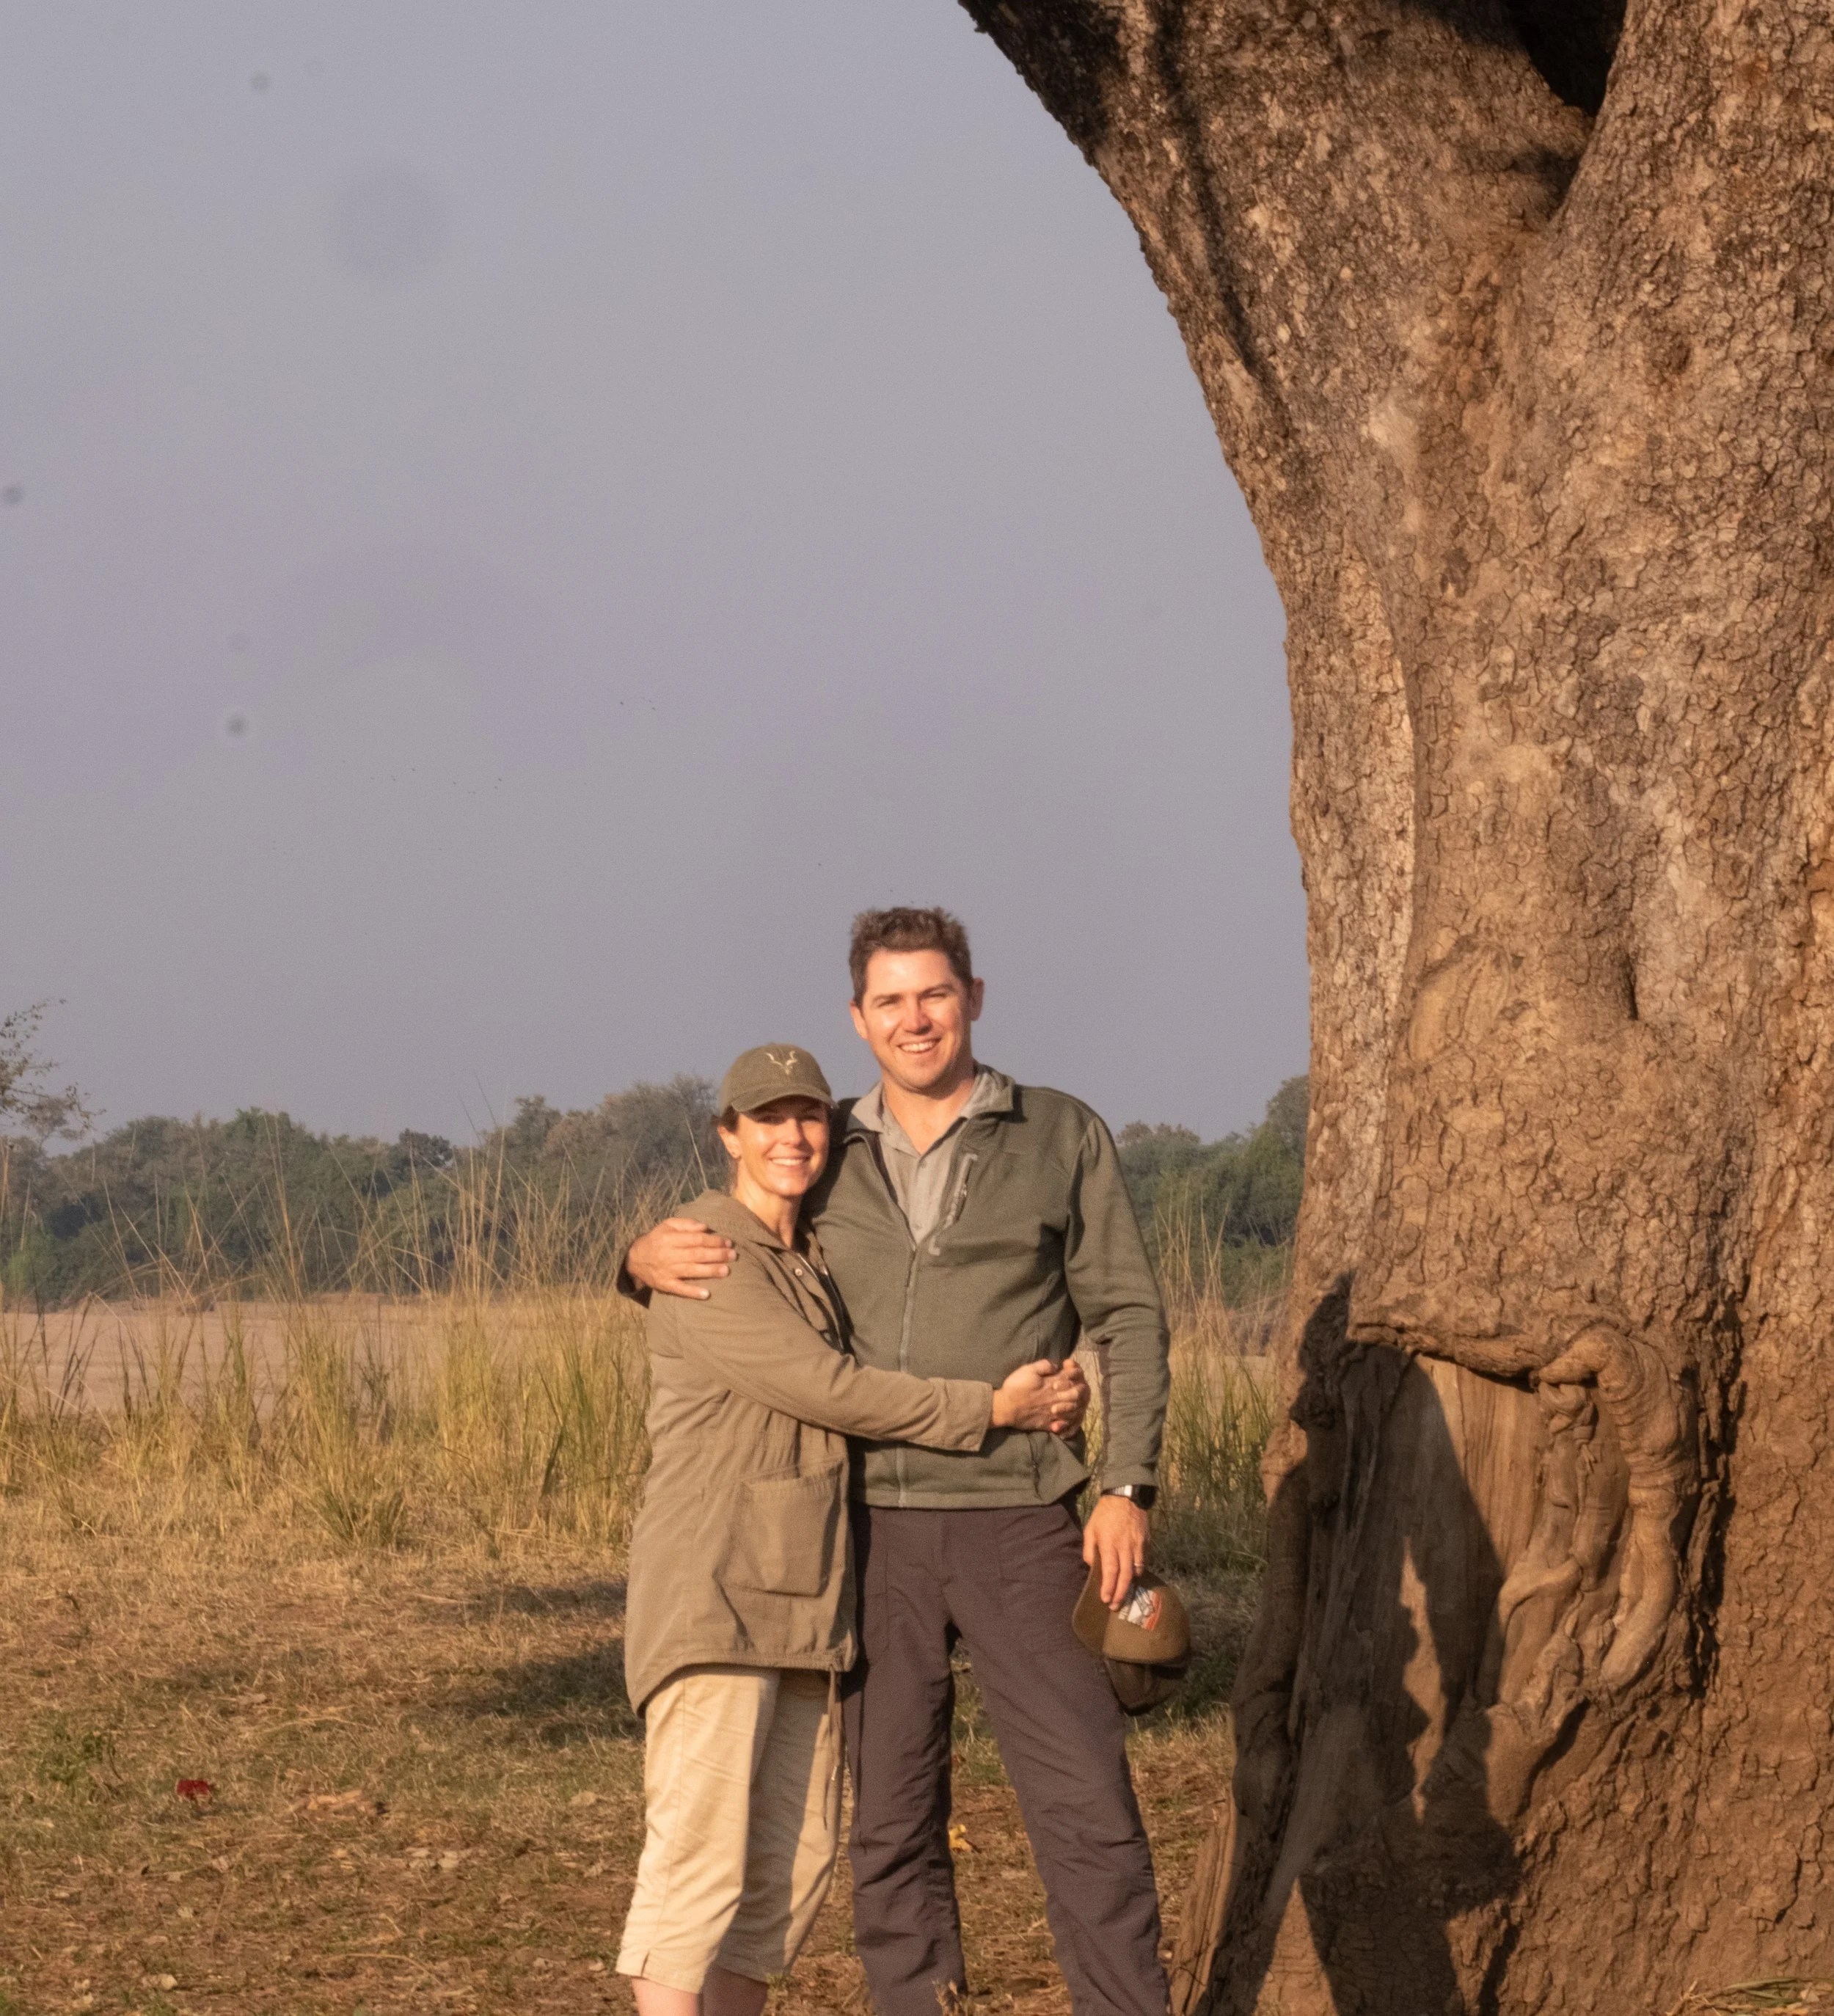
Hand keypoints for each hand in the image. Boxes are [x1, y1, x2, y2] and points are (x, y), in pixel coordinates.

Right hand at [626, 1218, 734, 1300]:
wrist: (635, 1259)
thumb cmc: (657, 1240)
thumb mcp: (667, 1225)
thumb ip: (686, 1224)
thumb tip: (705, 1227)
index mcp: (670, 1238)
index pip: (696, 1239)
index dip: (714, 1240)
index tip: (728, 1242)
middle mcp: (669, 1254)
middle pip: (696, 1254)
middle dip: (717, 1255)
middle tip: (733, 1255)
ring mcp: (667, 1271)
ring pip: (691, 1271)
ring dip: (710, 1271)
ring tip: (726, 1270)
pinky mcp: (665, 1285)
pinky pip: (679, 1289)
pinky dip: (692, 1292)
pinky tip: (706, 1294)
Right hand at [991, 1358, 1087, 1431]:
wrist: (1005, 1408)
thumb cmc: (1015, 1387)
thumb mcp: (1027, 1370)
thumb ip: (1043, 1365)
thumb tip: (1057, 1365)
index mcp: (1050, 1384)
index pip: (1070, 1378)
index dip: (1075, 1373)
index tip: (1074, 1371)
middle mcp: (1054, 1398)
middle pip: (1075, 1394)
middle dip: (1081, 1390)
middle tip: (1081, 1387)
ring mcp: (1052, 1412)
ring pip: (1073, 1410)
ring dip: (1079, 1405)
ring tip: (1080, 1402)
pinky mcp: (1047, 1423)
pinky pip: (1064, 1424)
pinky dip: (1070, 1422)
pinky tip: (1071, 1419)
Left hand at [1082, 1492, 1149, 1609]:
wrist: (1125, 1496)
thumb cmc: (1104, 1514)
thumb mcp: (1090, 1529)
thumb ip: (1089, 1550)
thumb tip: (1091, 1567)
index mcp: (1109, 1543)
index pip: (1110, 1571)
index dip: (1109, 1588)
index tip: (1106, 1600)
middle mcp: (1126, 1546)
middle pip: (1126, 1576)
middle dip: (1121, 1594)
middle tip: (1116, 1606)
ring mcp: (1138, 1545)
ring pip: (1137, 1571)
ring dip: (1130, 1584)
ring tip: (1123, 1593)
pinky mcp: (1147, 1542)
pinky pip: (1144, 1562)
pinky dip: (1138, 1571)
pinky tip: (1132, 1576)